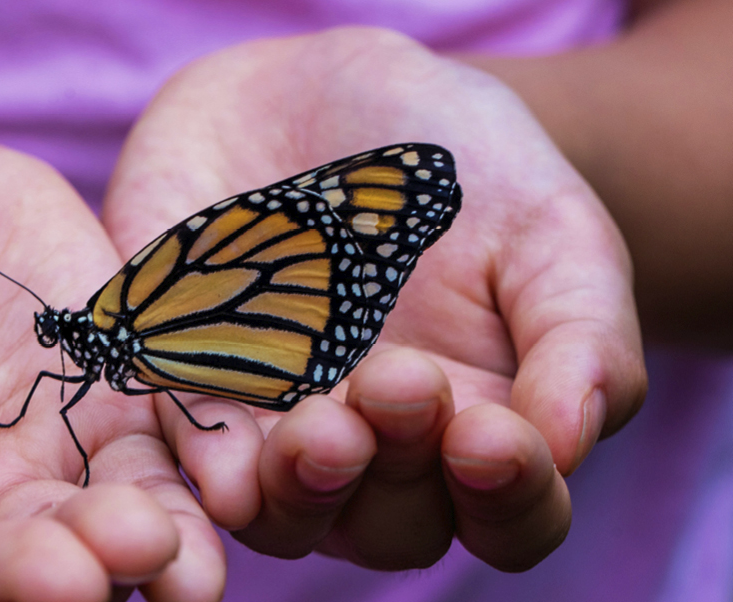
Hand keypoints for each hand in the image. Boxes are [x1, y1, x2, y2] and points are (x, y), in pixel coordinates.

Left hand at [103, 27, 646, 570]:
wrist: (326, 93)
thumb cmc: (465, 169)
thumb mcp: (551, 230)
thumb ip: (580, 335)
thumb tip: (567, 443)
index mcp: (478, 429)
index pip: (510, 516)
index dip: (510, 498)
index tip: (492, 436)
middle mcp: (375, 452)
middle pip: (391, 527)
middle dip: (395, 473)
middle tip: (396, 382)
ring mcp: (275, 427)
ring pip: (283, 513)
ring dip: (300, 489)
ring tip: (318, 429)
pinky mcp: (184, 385)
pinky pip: (184, 448)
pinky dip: (203, 461)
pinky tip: (222, 460)